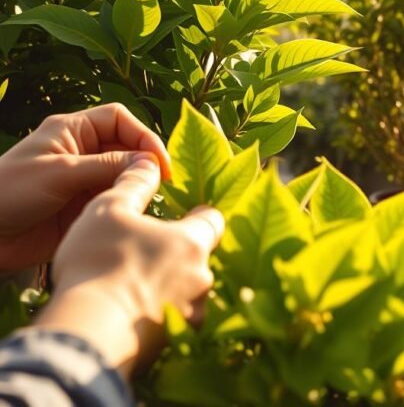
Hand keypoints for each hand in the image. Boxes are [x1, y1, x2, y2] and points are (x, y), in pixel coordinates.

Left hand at [0, 104, 171, 269]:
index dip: (143, 135)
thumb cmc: (7, 193)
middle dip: (146, 162)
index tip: (158, 161)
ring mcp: (85, 180)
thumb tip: (150, 163)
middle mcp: (83, 152)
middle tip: (161, 184)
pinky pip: (116, 200)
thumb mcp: (59, 173)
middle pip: (128, 147)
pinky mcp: (85, 207)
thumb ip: (106, 166)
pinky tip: (134, 215)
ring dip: (139, 185)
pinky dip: (129, 205)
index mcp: (72, 131)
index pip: (119, 120)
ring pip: (126, 175)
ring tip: (148, 200)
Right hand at [33, 155, 222, 377]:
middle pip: (199, 258)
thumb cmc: (99, 262)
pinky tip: (133, 314)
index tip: (183, 214)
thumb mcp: (109, 210)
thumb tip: (150, 161)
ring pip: (188, 291)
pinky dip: (158, 315)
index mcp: (194, 241)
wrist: (91, 332)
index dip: (198, 214)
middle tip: (148, 254)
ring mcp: (194, 312)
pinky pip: (173, 321)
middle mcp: (204, 276)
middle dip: (179, 254)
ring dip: (169, 287)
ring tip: (134, 287)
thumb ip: (134, 183)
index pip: (213, 219)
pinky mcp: (178, 342)